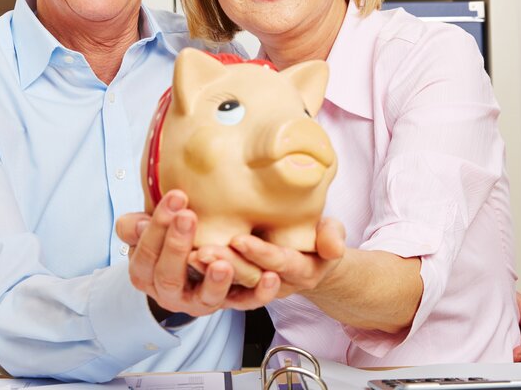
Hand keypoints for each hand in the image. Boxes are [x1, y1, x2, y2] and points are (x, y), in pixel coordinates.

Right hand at [114, 190, 279, 316]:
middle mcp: (169, 294)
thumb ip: (135, 227)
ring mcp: (200, 302)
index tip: (174, 198)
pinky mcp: (229, 304)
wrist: (186, 270)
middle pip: (169, 276)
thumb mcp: (145, 233)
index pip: (146, 253)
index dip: (157, 227)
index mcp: (145, 275)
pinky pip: (244, 303)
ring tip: (223, 263)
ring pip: (206, 298)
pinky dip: (258, 293)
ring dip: (215, 280)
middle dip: (177, 245)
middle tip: (188, 216)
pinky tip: (270, 276)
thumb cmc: (165, 241)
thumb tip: (137, 223)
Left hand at [192, 217, 345, 299]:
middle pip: (250, 276)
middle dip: (227, 264)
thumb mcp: (331, 232)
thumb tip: (333, 248)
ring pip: (232, 283)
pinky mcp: (241, 287)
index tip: (240, 239)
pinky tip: (187, 260)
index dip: (260, 253)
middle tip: (204, 250)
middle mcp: (278, 283)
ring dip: (210, 271)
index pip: (280, 263)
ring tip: (192, 255)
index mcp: (301, 270)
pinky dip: (204, 275)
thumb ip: (333, 236)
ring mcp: (257, 287)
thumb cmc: (317, 238)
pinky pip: (222, 287)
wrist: (309, 257)